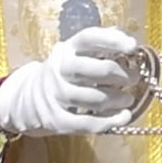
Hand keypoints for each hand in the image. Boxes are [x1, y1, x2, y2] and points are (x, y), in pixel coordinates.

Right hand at [0, 27, 144, 136]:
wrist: (28, 98)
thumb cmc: (67, 72)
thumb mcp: (78, 52)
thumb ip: (102, 45)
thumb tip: (130, 43)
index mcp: (68, 49)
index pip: (89, 38)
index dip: (113, 41)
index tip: (133, 46)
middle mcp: (59, 69)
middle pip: (94, 70)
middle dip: (120, 75)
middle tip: (134, 78)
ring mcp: (56, 95)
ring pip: (92, 98)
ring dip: (117, 99)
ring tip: (128, 99)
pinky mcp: (55, 120)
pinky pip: (85, 123)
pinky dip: (108, 122)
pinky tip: (123, 117)